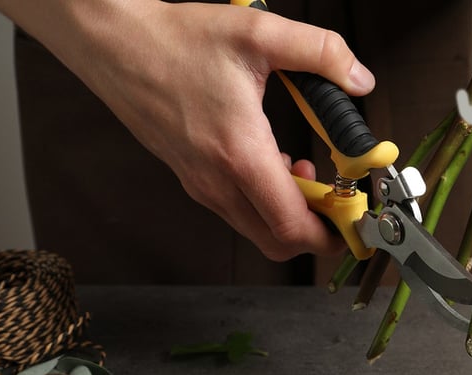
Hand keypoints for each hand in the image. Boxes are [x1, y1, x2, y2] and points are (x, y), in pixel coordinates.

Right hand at [0, 0, 374, 260]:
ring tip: (309, 174)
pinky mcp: (190, 177)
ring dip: (290, 213)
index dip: (331, 234)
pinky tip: (275, 162)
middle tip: (339, 201)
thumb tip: (359, 79)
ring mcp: (199, 184)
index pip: (291, 226)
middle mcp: (216, 182)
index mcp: (239, 155)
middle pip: (276, 241)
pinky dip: (265, 201)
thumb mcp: (260, 35)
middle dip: (317, 230)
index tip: (355, 222)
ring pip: (255, 228)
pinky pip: (236, 209)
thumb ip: (321, 53)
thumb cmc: (174, 40)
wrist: (111, 42)